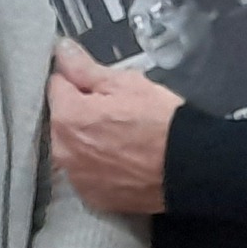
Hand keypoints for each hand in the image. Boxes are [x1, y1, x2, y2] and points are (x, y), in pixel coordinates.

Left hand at [49, 39, 183, 214]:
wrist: (189, 168)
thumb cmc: (160, 121)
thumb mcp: (125, 84)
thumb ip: (84, 68)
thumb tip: (60, 50)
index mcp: (66, 118)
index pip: (57, 86)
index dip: (79, 81)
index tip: (100, 86)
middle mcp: (62, 151)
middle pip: (62, 119)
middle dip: (81, 112)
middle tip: (116, 112)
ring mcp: (77, 178)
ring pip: (73, 147)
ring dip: (86, 140)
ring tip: (121, 138)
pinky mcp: (93, 197)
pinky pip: (86, 173)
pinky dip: (97, 166)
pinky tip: (121, 160)